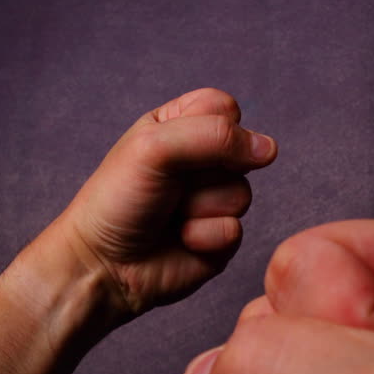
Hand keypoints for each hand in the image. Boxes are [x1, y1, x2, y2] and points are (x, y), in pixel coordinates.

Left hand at [60, 87, 276, 315]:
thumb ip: (214, 136)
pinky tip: (180, 241)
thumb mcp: (155, 148)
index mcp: (180, 126)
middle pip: (241, 153)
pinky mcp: (221, 237)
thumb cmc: (117, 200)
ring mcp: (214, 200)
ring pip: (242, 194)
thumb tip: (269, 149)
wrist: (104, 265)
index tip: (178, 147)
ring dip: (200, 208)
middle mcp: (202, 161)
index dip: (212, 127)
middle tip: (168, 187)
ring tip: (170, 216)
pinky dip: (204, 237)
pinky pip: (236, 230)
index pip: (225, 108)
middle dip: (202, 173)